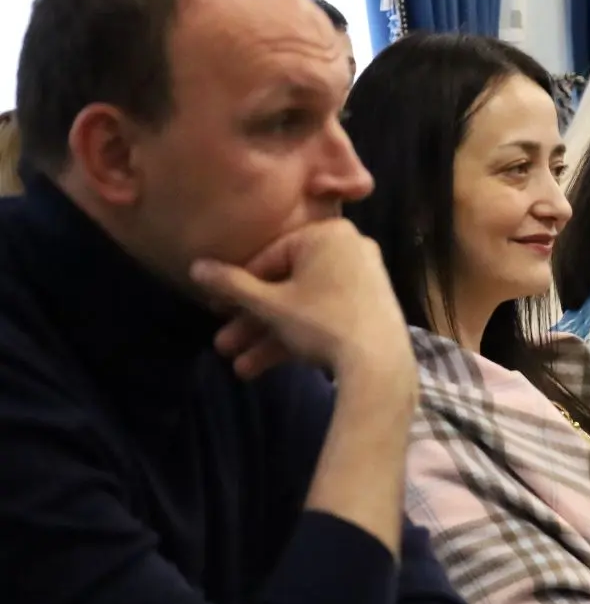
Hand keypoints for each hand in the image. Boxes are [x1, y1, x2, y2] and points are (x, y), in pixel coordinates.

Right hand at [190, 219, 410, 380]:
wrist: (380, 365)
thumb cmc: (321, 323)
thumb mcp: (269, 304)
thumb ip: (231, 285)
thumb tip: (195, 267)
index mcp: (327, 235)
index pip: (269, 258)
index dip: (237, 288)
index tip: (216, 311)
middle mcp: (350, 249)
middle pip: (286, 286)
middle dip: (252, 321)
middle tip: (224, 345)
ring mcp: (363, 280)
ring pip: (303, 307)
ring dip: (268, 337)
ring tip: (239, 368)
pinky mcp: (370, 309)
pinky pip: (325, 316)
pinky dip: (297, 338)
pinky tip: (262, 367)